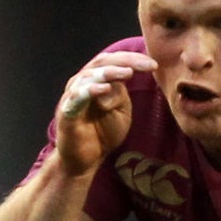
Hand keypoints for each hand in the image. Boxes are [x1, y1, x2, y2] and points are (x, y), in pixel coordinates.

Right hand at [54, 50, 155, 175]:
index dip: (133, 59)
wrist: (86, 161)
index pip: (113, 61)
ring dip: (110, 72)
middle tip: (146, 65)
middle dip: (125, 61)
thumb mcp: (121, 111)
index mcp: (95, 80)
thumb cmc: (103, 134)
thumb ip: (120, 94)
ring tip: (128, 73)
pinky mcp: (66, 112)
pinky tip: (105, 88)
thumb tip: (116, 82)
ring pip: (89, 76)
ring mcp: (72, 96)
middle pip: (102, 62)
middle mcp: (81, 83)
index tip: (153, 65)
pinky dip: (91, 90)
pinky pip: (77, 97)